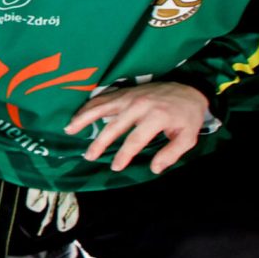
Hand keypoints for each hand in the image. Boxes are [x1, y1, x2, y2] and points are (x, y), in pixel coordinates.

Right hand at [64, 82, 208, 173]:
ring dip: (84, 118)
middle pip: (114, 126)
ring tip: (69, 129)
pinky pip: (102, 97)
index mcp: (156, 117)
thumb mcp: (188, 137)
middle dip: (100, 142)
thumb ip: (172, 153)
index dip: (124, 155)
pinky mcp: (124, 92)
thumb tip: (154, 168)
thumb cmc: (187, 116)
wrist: (189, 89)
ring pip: (102, 107)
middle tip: (89, 156)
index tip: (115, 167)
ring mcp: (130, 96)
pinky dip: (88, 106)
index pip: (135, 139)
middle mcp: (139, 105)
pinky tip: (77, 115)